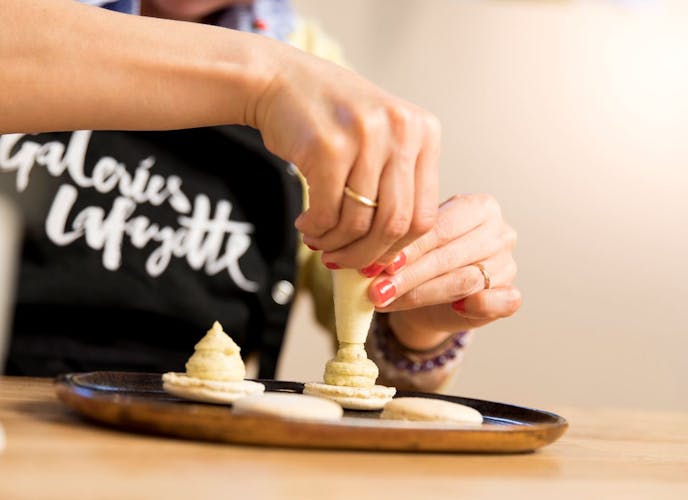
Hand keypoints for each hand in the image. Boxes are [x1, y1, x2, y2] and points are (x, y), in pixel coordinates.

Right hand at [253, 46, 439, 268]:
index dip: (398, 249)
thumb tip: (392, 253)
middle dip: (366, 255)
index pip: (424, 215)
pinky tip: (306, 224)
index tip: (375, 260)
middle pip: (394, 224)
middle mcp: (401, 131)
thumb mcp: (379, 138)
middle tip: (343, 262)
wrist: (280, 81)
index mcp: (423, 132)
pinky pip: (328, 213)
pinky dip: (317, 230)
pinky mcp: (329, 147)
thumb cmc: (331, 119)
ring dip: (336, 244)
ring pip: (360, 223)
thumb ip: (394, 184)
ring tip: (320, 242)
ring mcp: (366, 137)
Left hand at [367, 194, 520, 350]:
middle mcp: (499, 232)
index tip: (375, 265)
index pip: (441, 228)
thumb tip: (373, 264)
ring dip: (424, 294)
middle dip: (409, 275)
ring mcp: (508, 263)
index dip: (407, 249)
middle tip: (376, 290)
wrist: (433, 296)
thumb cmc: (424, 259)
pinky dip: (479, 305)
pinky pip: (503, 301)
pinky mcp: (511, 294)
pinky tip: (456, 308)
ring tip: (390, 302)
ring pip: (466, 280)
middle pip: (451, 255)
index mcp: (479, 206)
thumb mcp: (414, 244)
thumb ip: (403, 247)